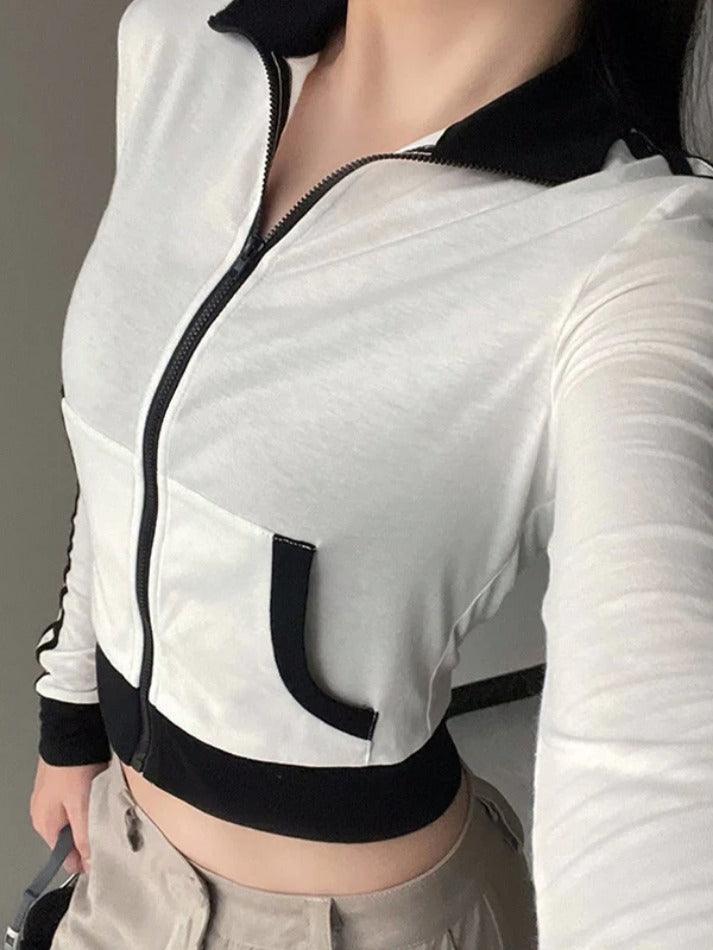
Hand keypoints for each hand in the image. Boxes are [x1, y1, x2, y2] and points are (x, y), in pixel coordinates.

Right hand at [30, 755, 108, 874]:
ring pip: (77, 819)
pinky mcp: (64, 782)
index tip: (105, 859)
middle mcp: (45, 813)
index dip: (85, 861)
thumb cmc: (72, 769)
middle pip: (71, 838)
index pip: (65, 857)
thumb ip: (85, 837)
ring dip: (93, 818)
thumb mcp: (80, 808)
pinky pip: (79, 801)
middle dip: (91, 837)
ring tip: (111, 812)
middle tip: (113, 832)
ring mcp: (53, 796)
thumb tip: (90, 865)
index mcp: (44, 825)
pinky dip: (91, 802)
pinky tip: (104, 796)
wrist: (71, 730)